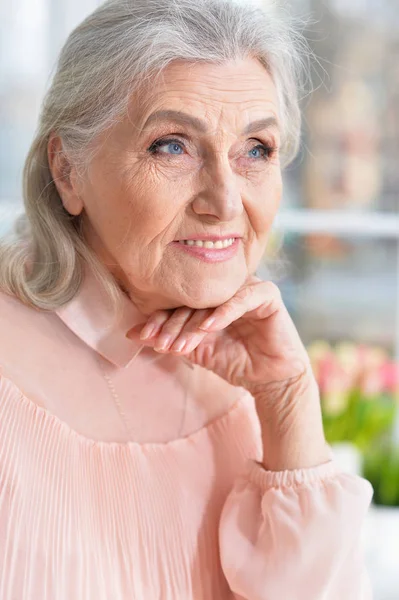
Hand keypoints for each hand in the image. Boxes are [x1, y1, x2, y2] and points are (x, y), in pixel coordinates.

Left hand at [126, 274, 312, 396]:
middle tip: (161, 344)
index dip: (161, 318)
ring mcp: (247, 288)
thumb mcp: (195, 351)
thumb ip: (168, 339)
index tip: (144, 336)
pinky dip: (222, 313)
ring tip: (180, 345)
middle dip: (174, 324)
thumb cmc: (234, 361)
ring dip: (194, 324)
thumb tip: (131, 333)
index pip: (180, 302)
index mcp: (208, 297)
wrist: (269, 379)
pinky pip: (241, 299)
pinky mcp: (267, 294)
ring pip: (214, 300)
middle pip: (193, 299)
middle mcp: (226, 288)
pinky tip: (208, 328)